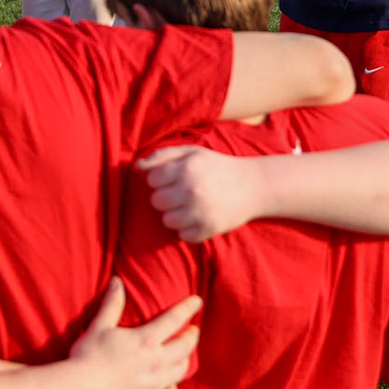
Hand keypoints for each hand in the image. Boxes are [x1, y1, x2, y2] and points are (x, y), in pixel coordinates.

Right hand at [68, 283, 199, 388]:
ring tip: (183, 355)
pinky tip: (169, 386)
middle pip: (185, 347)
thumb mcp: (99, 326)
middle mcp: (155, 362)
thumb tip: (117, 281)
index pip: (174, 319)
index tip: (197, 302)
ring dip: (185, 360)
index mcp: (144, 340)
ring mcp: (154, 384)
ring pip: (181, 371)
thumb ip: (112, 304)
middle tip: (193, 330)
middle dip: (192, 336)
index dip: (188, 308)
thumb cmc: (88, 355)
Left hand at [139, 145, 261, 241]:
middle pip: (156, 202)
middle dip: (165, 198)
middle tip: (179, 194)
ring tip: (188, 206)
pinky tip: (197, 218)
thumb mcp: (191, 152)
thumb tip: (136, 167)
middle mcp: (191, 190)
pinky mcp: (208, 229)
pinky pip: (182, 236)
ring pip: (166, 221)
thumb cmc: (216, 167)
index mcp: (186, 168)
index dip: (159, 180)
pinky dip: (187, 230)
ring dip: (173, 215)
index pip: (151, 180)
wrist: (252, 186)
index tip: (171, 179)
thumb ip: (161, 156)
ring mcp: (200, 212)